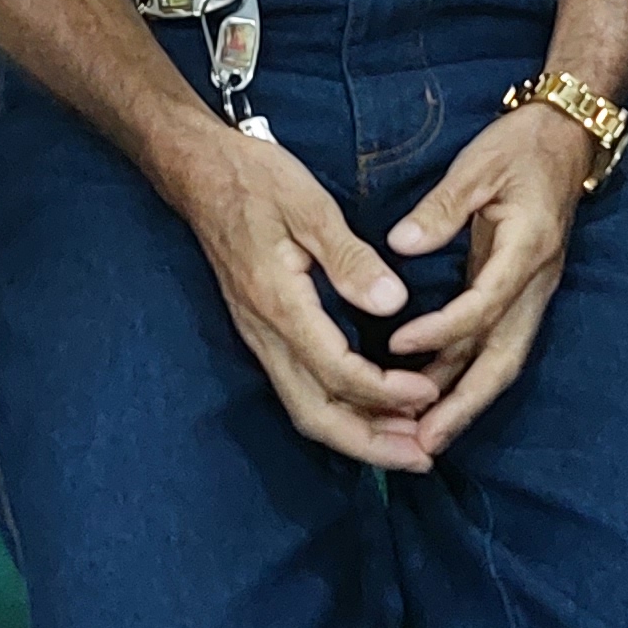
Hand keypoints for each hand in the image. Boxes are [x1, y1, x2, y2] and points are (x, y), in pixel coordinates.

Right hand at [162, 119, 439, 471]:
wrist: (198, 170)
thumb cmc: (256, 180)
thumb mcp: (309, 206)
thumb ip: (350, 258)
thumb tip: (393, 304)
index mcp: (279, 304)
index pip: (336, 371)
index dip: (385, 393)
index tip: (428, 394)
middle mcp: (265, 333)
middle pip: (315, 414)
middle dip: (369, 444)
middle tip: (422, 458)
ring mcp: (259, 336)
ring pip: (305, 408)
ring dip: (356, 435)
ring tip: (405, 446)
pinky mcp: (262, 332)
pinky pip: (300, 388)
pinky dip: (339, 410)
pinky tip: (371, 410)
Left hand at [382, 100, 590, 453]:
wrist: (568, 137)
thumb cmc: (521, 145)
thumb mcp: (479, 164)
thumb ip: (442, 205)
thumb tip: (401, 244)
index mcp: (528, 247)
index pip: (485, 304)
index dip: (442, 331)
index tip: (398, 346)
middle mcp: (535, 281)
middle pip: (504, 358)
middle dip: (465, 403)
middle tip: (425, 441)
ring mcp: (532, 291)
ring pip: (503, 360)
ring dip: (466, 400)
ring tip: (425, 437)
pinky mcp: (521, 292)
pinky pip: (496, 344)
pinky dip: (467, 374)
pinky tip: (434, 396)